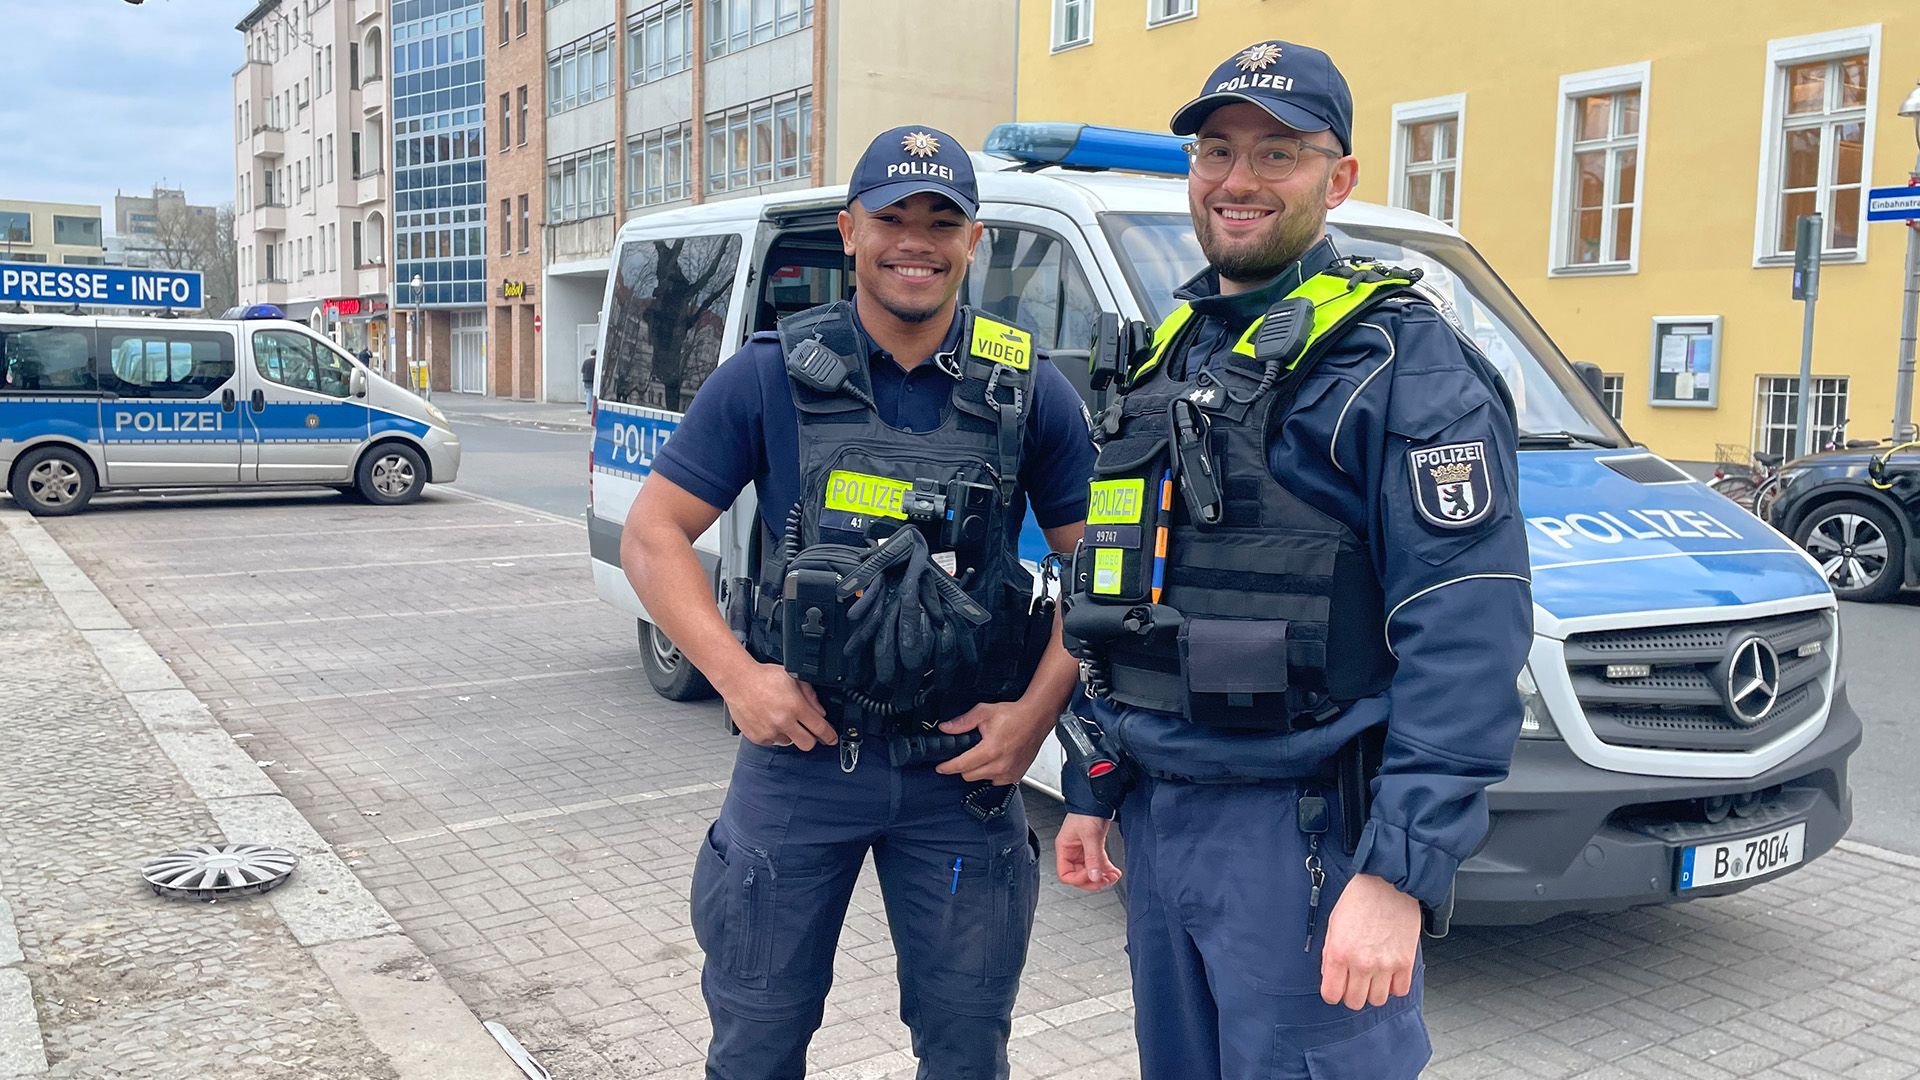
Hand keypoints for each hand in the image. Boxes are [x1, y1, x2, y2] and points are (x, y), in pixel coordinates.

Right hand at [721, 662, 836, 751]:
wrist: (738, 680)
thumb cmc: (763, 677)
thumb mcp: (793, 678)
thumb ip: (810, 695)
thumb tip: (820, 711)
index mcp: (795, 706)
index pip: (819, 728)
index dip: (829, 735)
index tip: (832, 738)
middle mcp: (783, 721)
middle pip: (807, 744)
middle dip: (811, 738)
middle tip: (809, 730)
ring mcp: (769, 731)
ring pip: (789, 742)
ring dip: (790, 734)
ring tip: (781, 717)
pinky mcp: (758, 737)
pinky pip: (773, 741)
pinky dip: (774, 734)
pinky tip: (770, 720)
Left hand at [934, 699, 1054, 784]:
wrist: (1035, 718)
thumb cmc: (1014, 715)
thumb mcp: (983, 712)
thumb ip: (962, 722)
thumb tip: (945, 728)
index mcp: (990, 750)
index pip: (961, 765)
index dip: (947, 767)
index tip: (940, 767)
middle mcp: (1000, 765)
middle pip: (968, 775)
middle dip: (962, 766)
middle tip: (965, 754)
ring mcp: (1009, 773)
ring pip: (981, 779)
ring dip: (977, 771)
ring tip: (983, 755)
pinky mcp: (1016, 776)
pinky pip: (996, 781)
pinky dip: (991, 774)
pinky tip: (994, 761)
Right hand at [1054, 813, 1120, 891]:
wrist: (1098, 800)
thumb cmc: (1087, 812)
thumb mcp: (1090, 835)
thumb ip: (1093, 858)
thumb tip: (1094, 877)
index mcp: (1064, 848)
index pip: (1065, 874)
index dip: (1078, 878)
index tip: (1091, 875)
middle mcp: (1072, 851)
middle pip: (1079, 876)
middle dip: (1092, 880)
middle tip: (1104, 880)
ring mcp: (1083, 850)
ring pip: (1090, 871)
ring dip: (1102, 877)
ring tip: (1112, 877)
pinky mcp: (1093, 847)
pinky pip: (1098, 864)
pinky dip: (1106, 870)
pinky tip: (1114, 872)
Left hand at [1319, 873, 1420, 1009]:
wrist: (1388, 884)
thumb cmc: (1360, 899)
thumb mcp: (1333, 924)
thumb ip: (1329, 954)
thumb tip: (1330, 975)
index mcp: (1339, 953)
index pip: (1331, 995)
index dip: (1333, 992)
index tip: (1337, 987)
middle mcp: (1361, 963)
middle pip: (1355, 1002)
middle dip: (1352, 993)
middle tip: (1355, 980)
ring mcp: (1385, 965)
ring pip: (1378, 1000)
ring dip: (1374, 991)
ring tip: (1373, 975)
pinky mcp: (1405, 962)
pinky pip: (1400, 991)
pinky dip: (1394, 985)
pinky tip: (1389, 972)